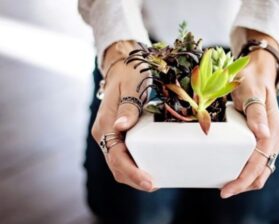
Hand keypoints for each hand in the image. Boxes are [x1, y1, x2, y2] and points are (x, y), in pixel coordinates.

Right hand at [91, 42, 155, 191]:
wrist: (123, 67)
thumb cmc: (129, 75)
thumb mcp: (131, 87)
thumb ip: (127, 108)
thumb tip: (121, 126)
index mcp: (105, 125)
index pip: (116, 157)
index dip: (132, 172)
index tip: (149, 182)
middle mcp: (104, 134)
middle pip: (116, 166)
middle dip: (134, 179)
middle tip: (155, 185)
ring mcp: (110, 135)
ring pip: (119, 164)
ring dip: (134, 175)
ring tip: (155, 181)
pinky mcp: (117, 135)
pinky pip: (123, 156)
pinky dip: (135, 166)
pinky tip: (149, 167)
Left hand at [220, 41, 278, 198]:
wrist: (258, 73)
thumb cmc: (252, 81)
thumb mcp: (251, 93)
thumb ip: (256, 113)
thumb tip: (263, 134)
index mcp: (273, 132)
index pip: (258, 164)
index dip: (243, 180)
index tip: (227, 190)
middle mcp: (274, 139)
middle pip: (261, 173)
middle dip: (243, 185)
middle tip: (223, 191)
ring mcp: (270, 140)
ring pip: (260, 170)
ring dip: (245, 180)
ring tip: (226, 184)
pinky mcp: (263, 139)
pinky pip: (257, 161)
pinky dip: (246, 171)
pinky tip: (233, 171)